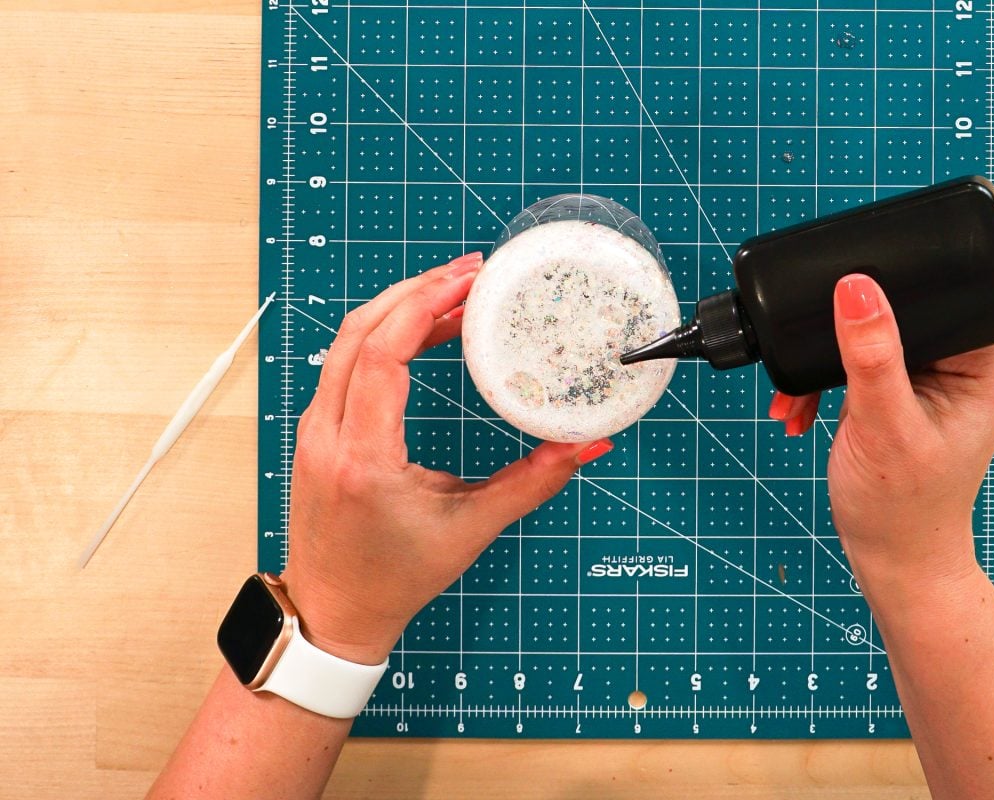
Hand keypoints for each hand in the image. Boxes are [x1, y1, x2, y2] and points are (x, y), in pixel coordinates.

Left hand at [280, 253, 612, 663]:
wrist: (334, 611)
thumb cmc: (395, 578)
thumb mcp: (471, 528)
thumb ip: (534, 481)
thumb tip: (587, 444)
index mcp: (364, 458)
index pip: (383, 353)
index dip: (424, 305)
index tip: (467, 282)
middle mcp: (328, 435)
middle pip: (358, 330)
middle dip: (416, 290)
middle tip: (470, 274)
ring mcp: (313, 430)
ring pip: (344, 341)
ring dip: (398, 308)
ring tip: (453, 294)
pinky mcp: (315, 431)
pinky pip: (343, 363)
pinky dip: (382, 335)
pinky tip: (422, 330)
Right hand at [768, 274, 993, 593]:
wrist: (892, 556)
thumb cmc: (905, 508)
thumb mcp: (886, 426)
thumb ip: (872, 357)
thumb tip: (857, 288)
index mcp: (981, 362)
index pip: (938, 295)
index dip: (886, 292)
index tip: (838, 307)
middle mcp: (958, 362)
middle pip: (892, 312)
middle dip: (839, 337)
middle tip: (808, 366)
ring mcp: (924, 376)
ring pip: (864, 337)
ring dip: (822, 364)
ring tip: (796, 401)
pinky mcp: (895, 390)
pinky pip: (851, 363)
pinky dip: (821, 383)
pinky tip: (802, 409)